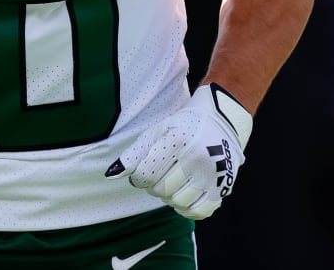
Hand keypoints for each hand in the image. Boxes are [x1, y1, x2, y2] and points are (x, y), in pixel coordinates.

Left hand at [106, 83, 252, 219]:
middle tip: (158, 175)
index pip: (146, 174)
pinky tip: (183, 195)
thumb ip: (134, 154)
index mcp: (178, 141)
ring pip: (178, 203)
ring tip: (172, 182)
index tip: (140, 173)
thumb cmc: (182, 127)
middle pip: (161, 190)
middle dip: (153, 186)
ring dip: (169, 197)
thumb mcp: (156, 132)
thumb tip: (110, 175)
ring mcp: (212, 175)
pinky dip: (186, 209)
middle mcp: (197, 158)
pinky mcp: (223, 188)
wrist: (221, 122)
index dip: (138, 178)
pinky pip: (198, 212)